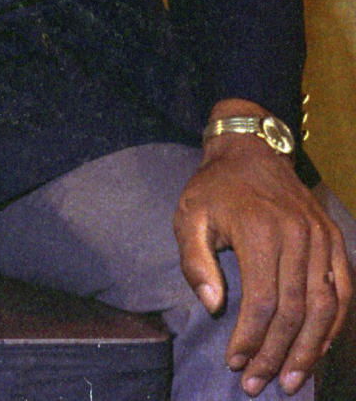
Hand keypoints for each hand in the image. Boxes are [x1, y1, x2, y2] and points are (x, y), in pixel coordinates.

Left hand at [174, 101, 351, 396]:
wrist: (250, 150)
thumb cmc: (213, 188)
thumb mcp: (189, 216)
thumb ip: (195, 262)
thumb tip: (213, 307)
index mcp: (258, 230)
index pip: (261, 301)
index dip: (251, 339)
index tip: (235, 362)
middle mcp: (296, 234)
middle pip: (294, 310)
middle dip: (277, 354)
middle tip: (259, 384)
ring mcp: (321, 236)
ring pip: (324, 306)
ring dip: (309, 350)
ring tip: (292, 381)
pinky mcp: (334, 238)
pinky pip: (344, 289)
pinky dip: (334, 324)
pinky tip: (317, 349)